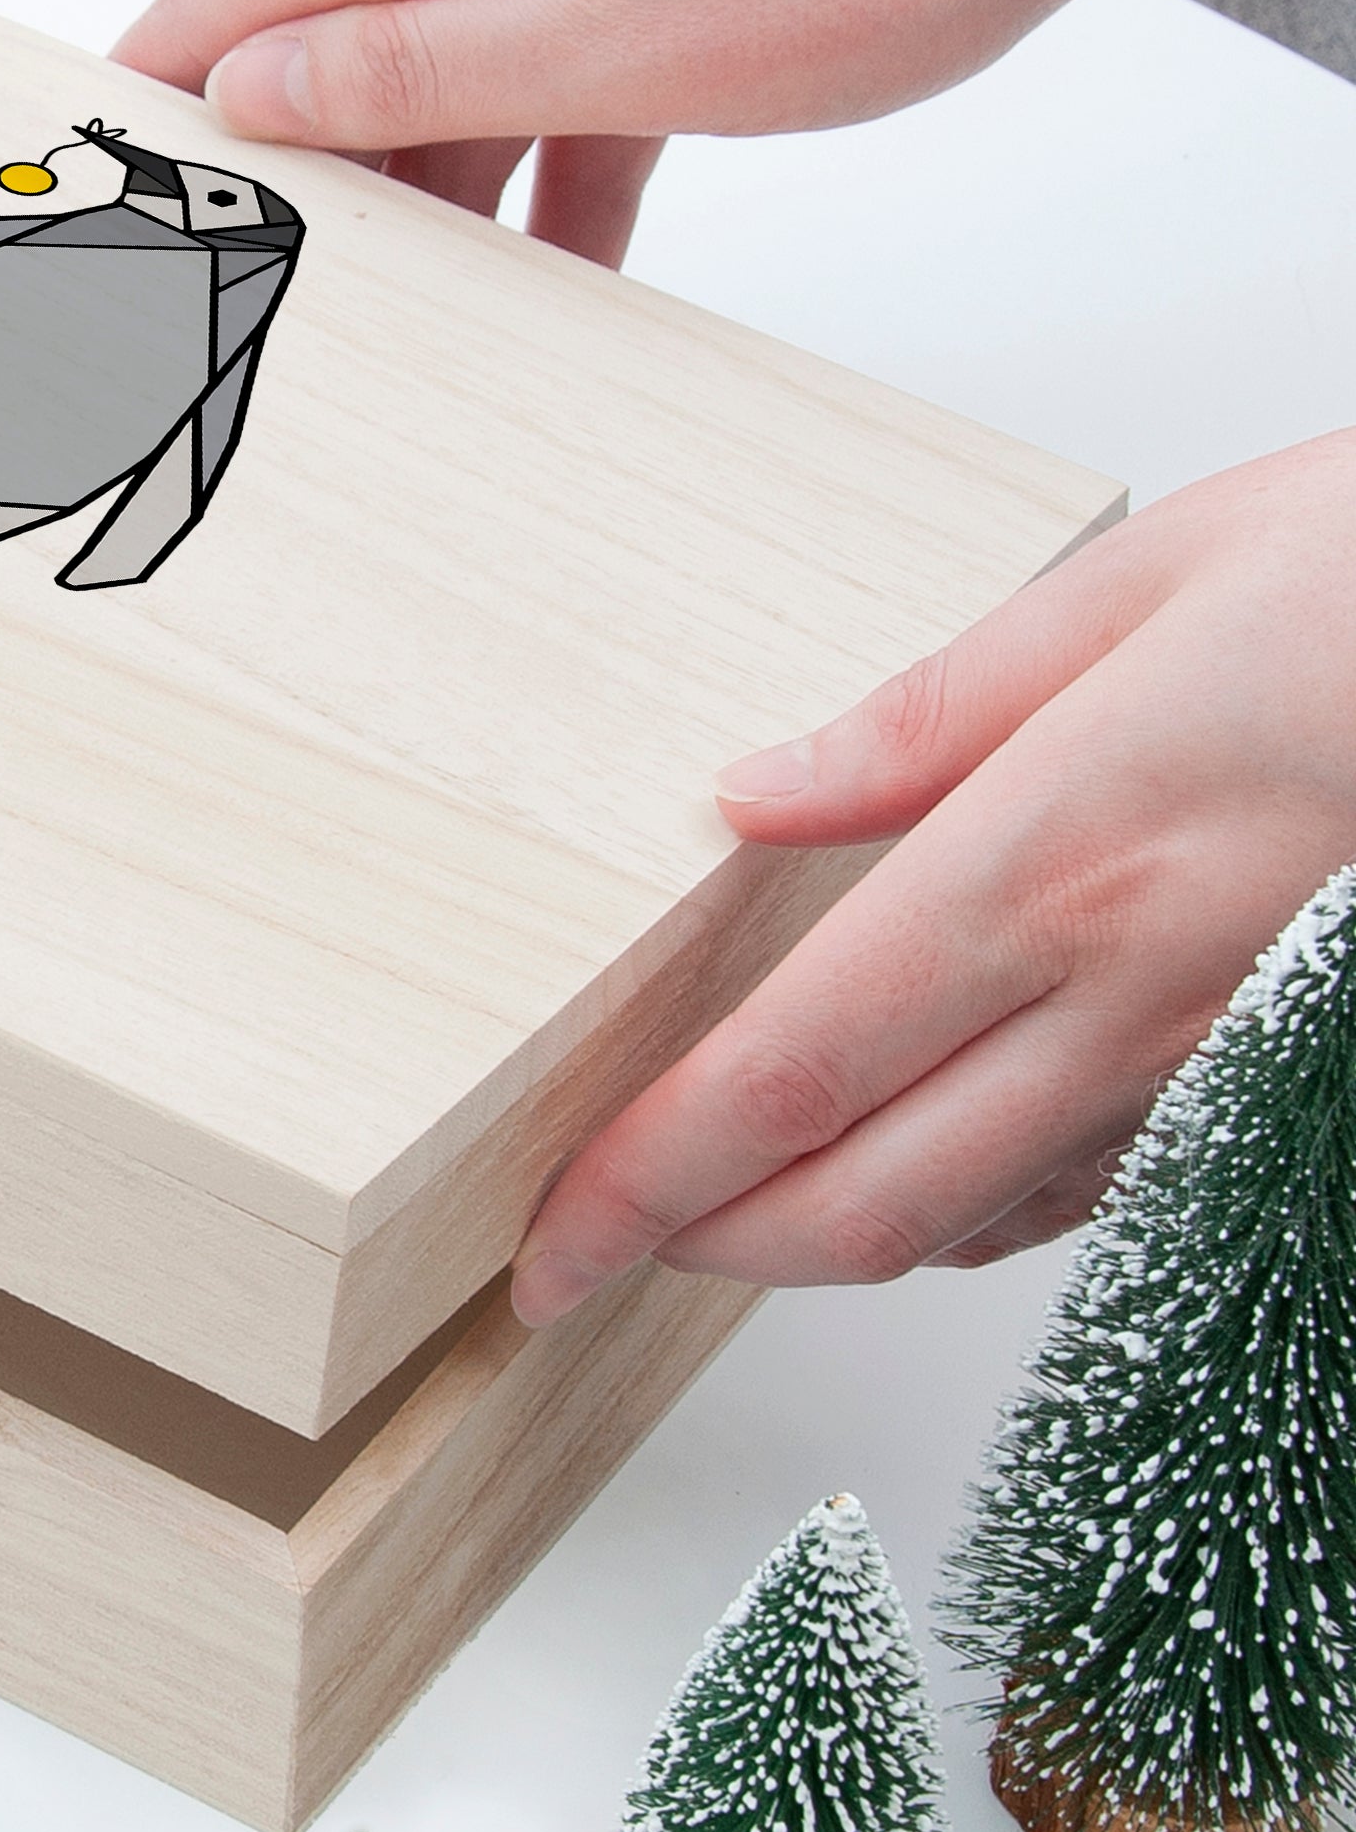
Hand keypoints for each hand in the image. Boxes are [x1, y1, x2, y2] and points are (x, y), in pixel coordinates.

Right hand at [109, 0, 1187, 268]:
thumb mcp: (604, 46)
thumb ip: (409, 67)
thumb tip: (247, 90)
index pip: (220, 1)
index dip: (138, 109)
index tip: (89, 215)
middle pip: (315, 40)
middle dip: (288, 178)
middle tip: (261, 313)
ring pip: (431, 65)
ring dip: (428, 191)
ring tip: (422, 323)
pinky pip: (539, 64)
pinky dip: (537, 163)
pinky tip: (564, 267)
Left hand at [510, 433, 1355, 1321]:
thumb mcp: (1149, 580)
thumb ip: (923, 716)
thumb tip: (749, 797)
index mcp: (1058, 864)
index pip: (788, 1081)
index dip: (646, 1185)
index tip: (549, 1238)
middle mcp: (1135, 1002)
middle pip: (861, 1209)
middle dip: (701, 1250)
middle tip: (593, 1244)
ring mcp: (1221, 1071)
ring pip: (975, 1226)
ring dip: (825, 1236)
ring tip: (723, 1201)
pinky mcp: (1284, 1095)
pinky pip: (1094, 1198)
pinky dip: (968, 1207)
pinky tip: (916, 1156)